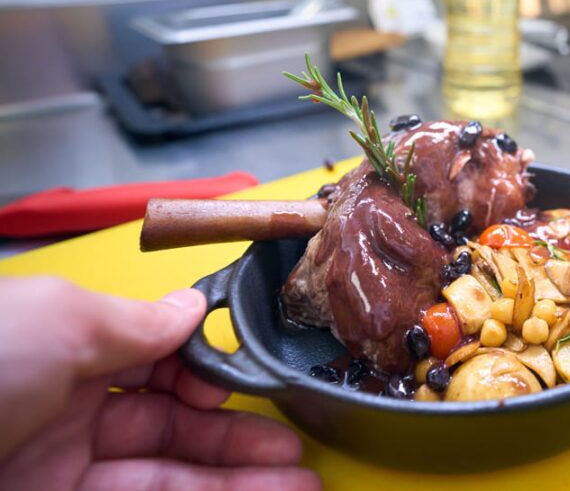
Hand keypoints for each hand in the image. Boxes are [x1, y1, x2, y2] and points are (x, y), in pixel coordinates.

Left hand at [0, 277, 319, 490]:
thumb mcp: (60, 320)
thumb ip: (137, 320)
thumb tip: (190, 307)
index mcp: (66, 346)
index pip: (157, 358)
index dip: (209, 371)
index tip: (249, 381)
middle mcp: (67, 408)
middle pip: (173, 422)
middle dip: (238, 434)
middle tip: (296, 448)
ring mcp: (61, 470)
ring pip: (167, 474)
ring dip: (235, 479)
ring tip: (300, 484)